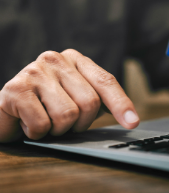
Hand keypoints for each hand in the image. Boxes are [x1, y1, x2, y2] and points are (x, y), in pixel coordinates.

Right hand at [0, 49, 138, 141]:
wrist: (10, 110)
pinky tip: (29, 122)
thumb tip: (130, 118)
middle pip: (90, 102)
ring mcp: (35, 71)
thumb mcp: (78, 98)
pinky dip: (38, 133)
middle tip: (65, 122)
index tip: (132, 122)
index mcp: (75, 59)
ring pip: (68, 115)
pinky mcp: (16, 88)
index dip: (121, 103)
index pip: (106, 81)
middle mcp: (56, 59)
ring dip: (59, 129)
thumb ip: (100, 100)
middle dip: (80, 123)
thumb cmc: (49, 105)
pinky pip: (42, 125)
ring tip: (47, 120)